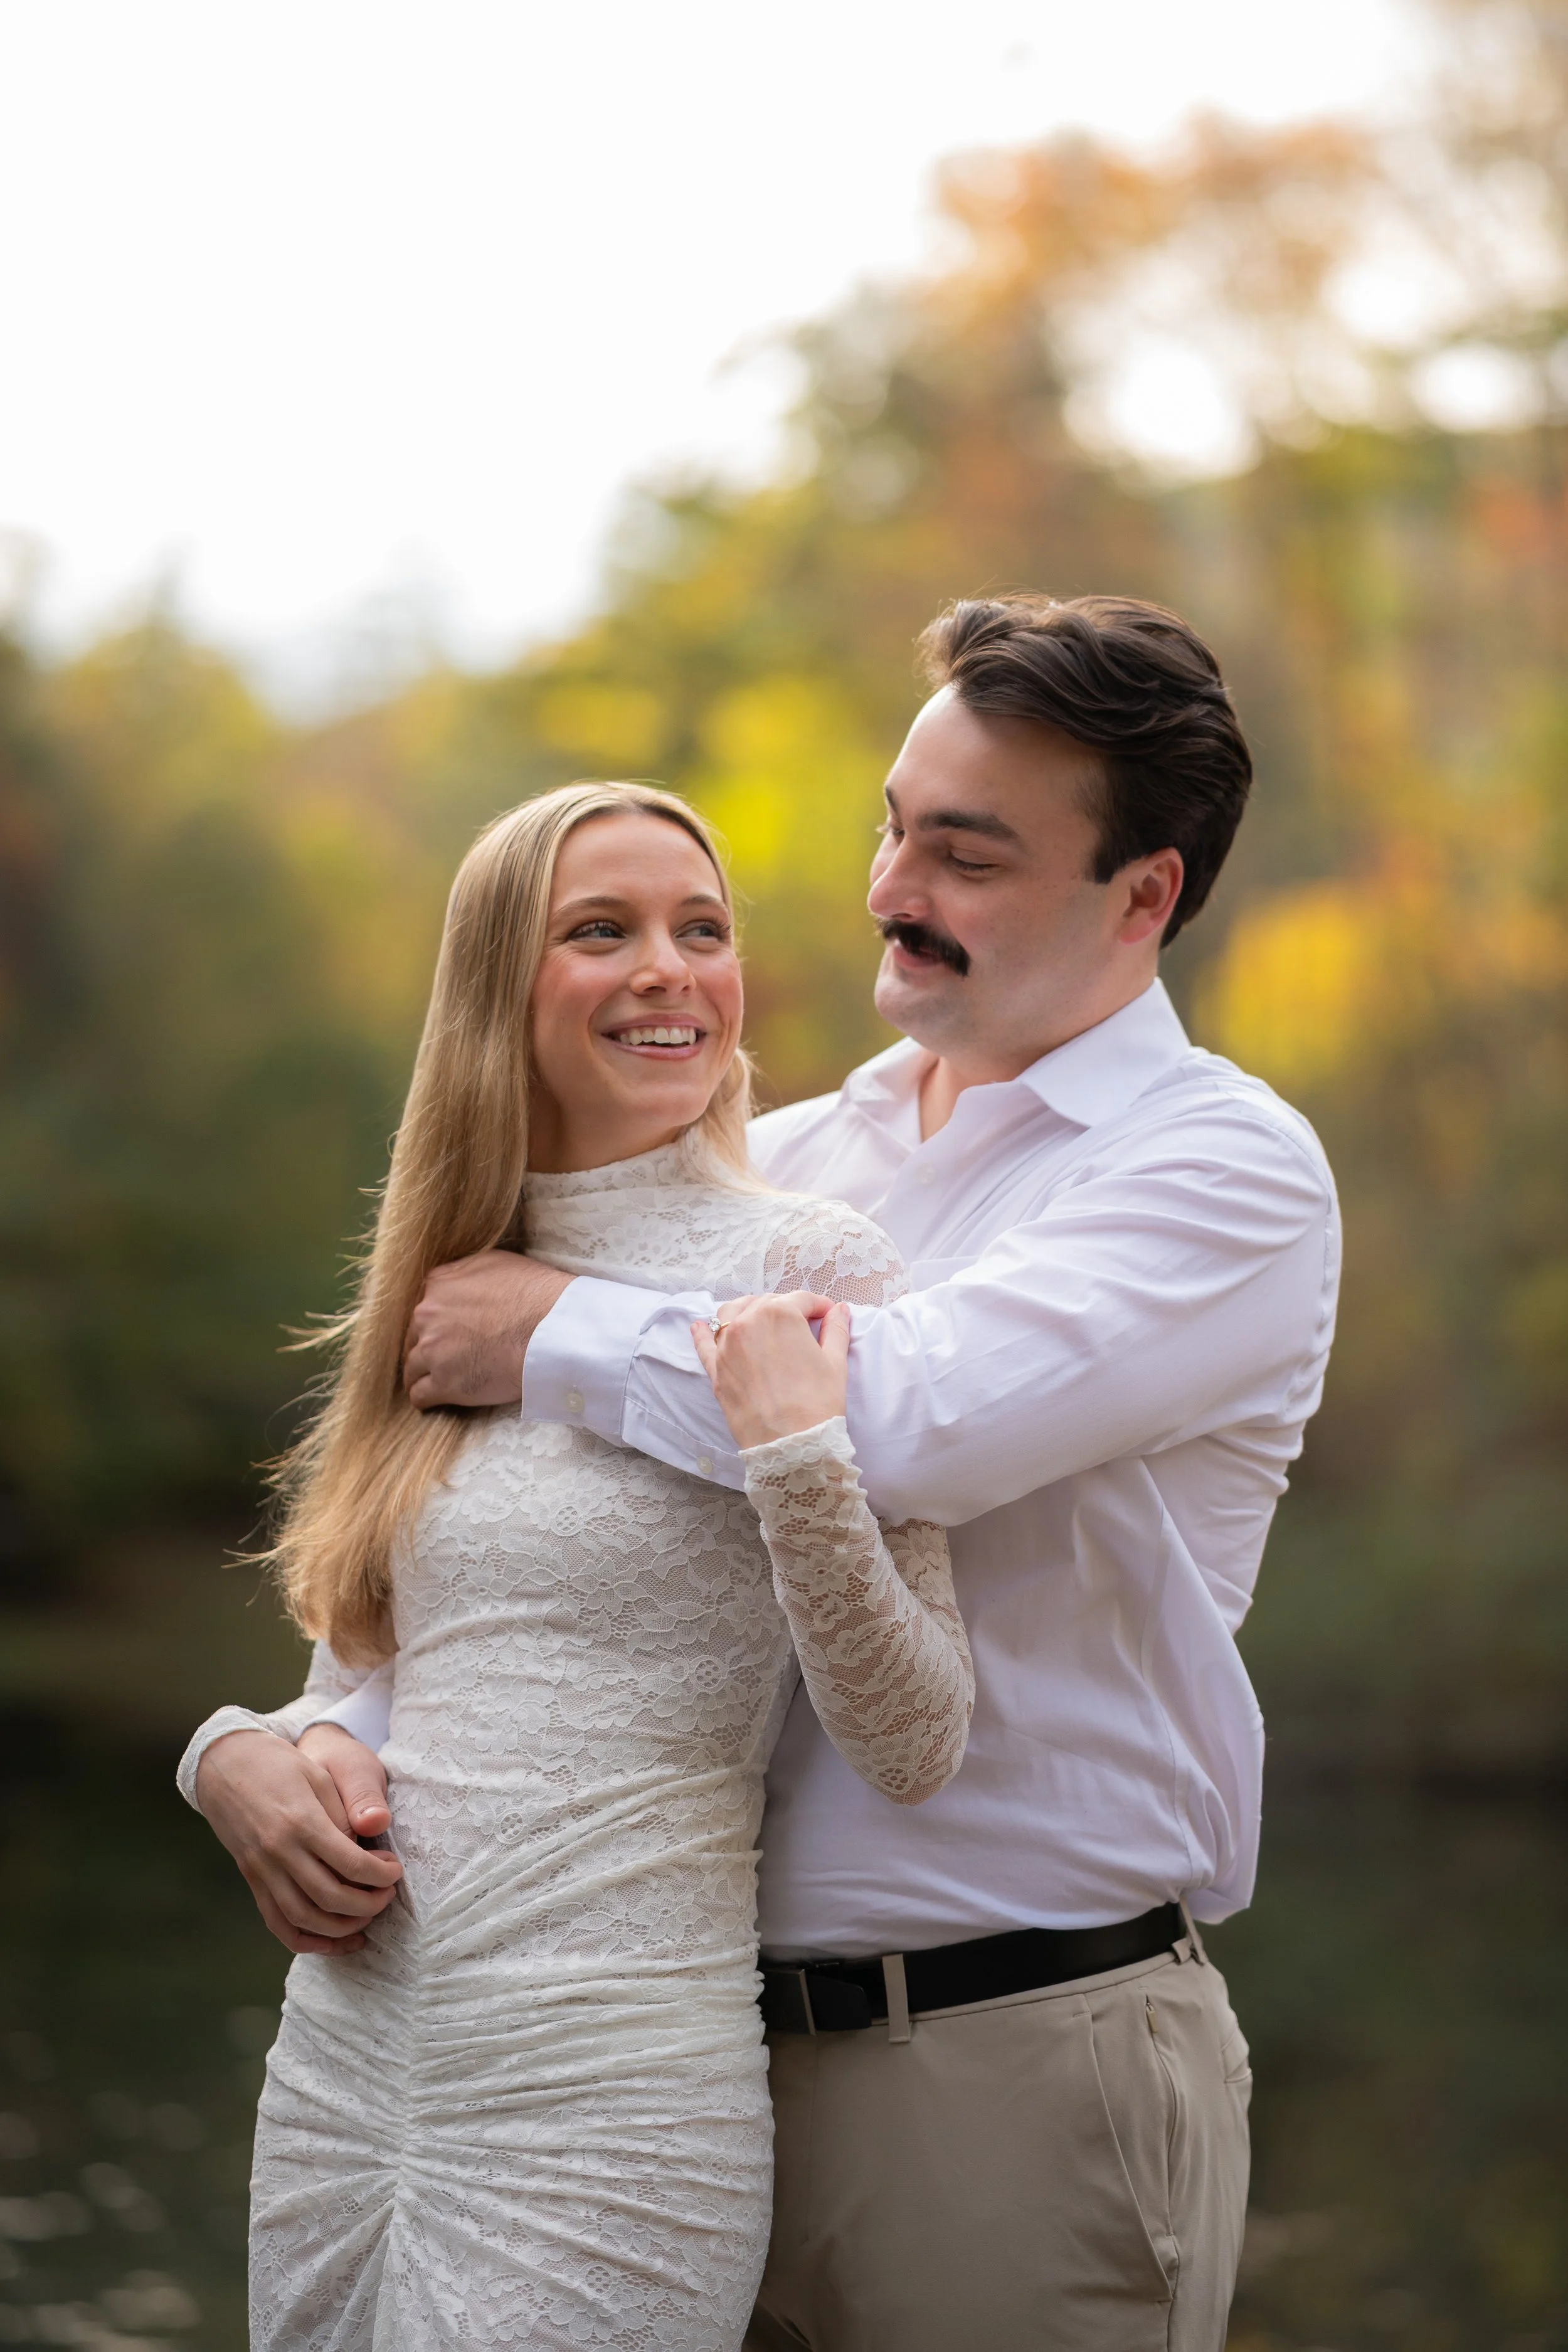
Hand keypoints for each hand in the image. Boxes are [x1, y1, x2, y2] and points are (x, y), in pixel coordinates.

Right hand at [194, 1728, 401, 1956]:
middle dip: (367, 1905)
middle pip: (330, 1897)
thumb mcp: (318, 1776)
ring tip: (365, 1919)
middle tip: (386, 1896)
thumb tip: (364, 1853)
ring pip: (303, 1918)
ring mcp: (261, 1870)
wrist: (224, 1762)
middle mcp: (279, 1852)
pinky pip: (277, 1922)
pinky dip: (305, 1940)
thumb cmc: (279, 1764)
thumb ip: (342, 1816)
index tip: (395, 1872)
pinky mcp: (251, 1879)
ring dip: (339, 1928)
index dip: (380, 1874)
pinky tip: (330, 1941)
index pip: (350, 1863)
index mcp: (301, 1822)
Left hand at [403, 1250, 572, 1408]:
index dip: (433, 1323)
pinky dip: (425, 1399)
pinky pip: (419, 1395)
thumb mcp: (494, 1263)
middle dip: (425, 1349)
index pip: (421, 1307)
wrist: (552, 1330)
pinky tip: (436, 1400)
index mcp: (438, 1284)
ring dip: (422, 1375)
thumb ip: (462, 1273)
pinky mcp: (444, 1383)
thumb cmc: (534, 1294)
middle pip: (413, 1337)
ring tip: (437, 1382)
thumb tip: (453, 1283)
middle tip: (444, 1359)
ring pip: (411, 1367)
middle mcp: (427, 1315)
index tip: (444, 1334)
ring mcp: (433, 1350)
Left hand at [691, 1292, 848, 1449]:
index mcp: (780, 1314)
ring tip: (762, 1321)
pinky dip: (702, 1333)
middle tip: (804, 1324)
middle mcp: (748, 1322)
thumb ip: (836, 1330)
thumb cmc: (818, 1403)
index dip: (820, 1306)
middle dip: (788, 1309)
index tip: (828, 1315)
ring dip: (748, 1310)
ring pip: (732, 1314)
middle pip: (768, 1303)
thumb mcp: (835, 1363)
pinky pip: (705, 1345)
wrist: (792, 1444)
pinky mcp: (716, 1370)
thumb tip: (840, 1310)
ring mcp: (727, 1346)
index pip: (802, 1300)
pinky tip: (699, 1326)